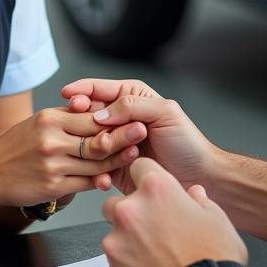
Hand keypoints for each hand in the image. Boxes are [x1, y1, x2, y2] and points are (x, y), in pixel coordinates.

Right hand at [0, 107, 146, 207]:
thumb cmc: (15, 146)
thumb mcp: (39, 121)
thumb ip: (67, 118)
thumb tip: (95, 111)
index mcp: (50, 119)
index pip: (91, 117)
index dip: (114, 118)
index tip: (133, 116)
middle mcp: (52, 141)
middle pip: (97, 140)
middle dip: (123, 137)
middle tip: (142, 134)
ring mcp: (53, 165)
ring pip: (94, 164)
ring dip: (116, 160)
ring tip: (134, 156)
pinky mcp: (53, 187)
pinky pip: (84, 183)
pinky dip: (99, 180)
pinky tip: (110, 177)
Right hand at [62, 78, 215, 193]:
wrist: (197, 176)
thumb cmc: (187, 142)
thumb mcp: (164, 112)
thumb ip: (132, 105)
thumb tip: (100, 113)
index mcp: (130, 97)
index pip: (98, 89)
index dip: (81, 92)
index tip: (69, 97)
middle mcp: (119, 119)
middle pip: (88, 114)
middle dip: (82, 120)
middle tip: (84, 127)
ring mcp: (115, 142)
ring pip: (88, 140)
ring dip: (91, 145)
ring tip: (104, 150)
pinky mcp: (112, 166)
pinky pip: (94, 165)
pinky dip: (94, 168)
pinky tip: (102, 172)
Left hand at [102, 158, 246, 266]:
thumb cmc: (215, 257)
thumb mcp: (216, 217)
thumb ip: (199, 201)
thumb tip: (194, 194)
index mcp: (155, 190)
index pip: (139, 167)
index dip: (148, 178)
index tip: (154, 191)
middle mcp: (129, 213)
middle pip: (115, 204)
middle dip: (130, 214)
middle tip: (154, 231)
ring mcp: (117, 247)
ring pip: (114, 240)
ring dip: (129, 247)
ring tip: (158, 262)